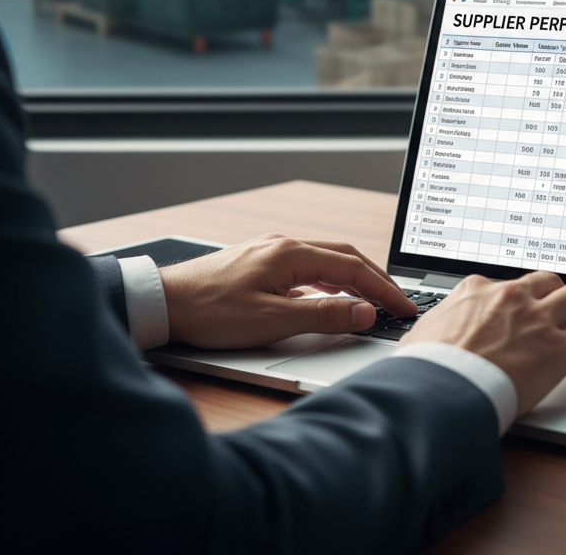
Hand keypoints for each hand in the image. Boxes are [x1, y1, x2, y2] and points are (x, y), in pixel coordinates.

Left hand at [160, 234, 416, 348]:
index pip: (354, 269)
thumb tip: (364, 312)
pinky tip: (327, 296)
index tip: (404, 308)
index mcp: (293, 253)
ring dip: (353, 279)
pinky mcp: (258, 261)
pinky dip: (328, 280)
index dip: (384, 290)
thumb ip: (324, 316)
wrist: (161, 302)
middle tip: (396, 302)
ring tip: (370, 300)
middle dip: (375, 279)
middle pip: (345, 257)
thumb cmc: (210, 311)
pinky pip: (306, 266)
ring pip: (326, 260)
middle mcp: (285, 244)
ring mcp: (271, 250)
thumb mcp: (273, 321)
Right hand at [398, 272, 565, 416]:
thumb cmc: (425, 370)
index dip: (520, 301)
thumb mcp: (420, 337)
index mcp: (476, 290)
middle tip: (562, 316)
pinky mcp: (556, 348)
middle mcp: (510, 296)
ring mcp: (535, 319)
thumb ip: (432, 330)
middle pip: (548, 282)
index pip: (507, 286)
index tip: (524, 314)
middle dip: (557, 297)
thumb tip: (420, 339)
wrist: (438, 390)